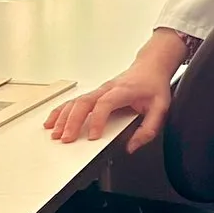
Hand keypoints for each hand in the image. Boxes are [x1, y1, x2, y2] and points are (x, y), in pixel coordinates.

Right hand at [44, 28, 188, 149]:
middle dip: (73, 121)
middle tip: (67, 139)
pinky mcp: (94, 93)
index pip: (106, 103)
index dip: (98, 120)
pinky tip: (52, 121)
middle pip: (84, 102)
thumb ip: (149, 128)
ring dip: (63, 117)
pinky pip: (73, 101)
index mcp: (124, 91)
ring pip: (76, 101)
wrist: (151, 66)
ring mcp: (99, 90)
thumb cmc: (154, 85)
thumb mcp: (161, 107)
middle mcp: (107, 89)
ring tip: (55, 133)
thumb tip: (132, 146)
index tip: (93, 136)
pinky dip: (60, 111)